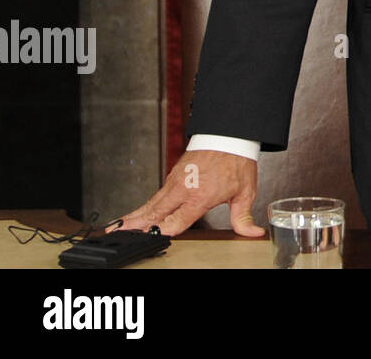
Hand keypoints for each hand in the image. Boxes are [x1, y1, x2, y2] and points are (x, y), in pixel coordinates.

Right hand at [108, 149, 263, 237]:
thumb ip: (243, 216)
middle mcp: (184, 189)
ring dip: (135, 215)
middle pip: (156, 211)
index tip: (150, 238)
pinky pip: (156, 194)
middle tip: (119, 233)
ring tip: (118, 227)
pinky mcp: (174, 175)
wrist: (230, 134)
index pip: (176, 220)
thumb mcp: (245, 191)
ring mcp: (176, 181)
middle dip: (137, 224)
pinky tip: (136, 214)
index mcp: (200, 196)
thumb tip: (252, 232)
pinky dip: (144, 205)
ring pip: (152, 202)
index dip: (162, 231)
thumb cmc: (237, 161)